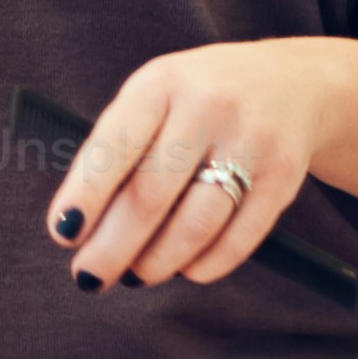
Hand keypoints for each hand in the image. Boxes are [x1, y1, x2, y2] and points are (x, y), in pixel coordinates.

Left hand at [53, 38, 357, 289]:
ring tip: (137, 274)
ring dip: (157, 263)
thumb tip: (82, 226)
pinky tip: (185, 268)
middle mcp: (208, 106)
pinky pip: (238, 240)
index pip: (114, 147)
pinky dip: (204, 265)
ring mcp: (251, 141)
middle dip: (112, 248)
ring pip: (195, 226)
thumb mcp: (157, 96)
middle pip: (150, 196)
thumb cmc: (201, 99)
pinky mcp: (283, 176)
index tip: (63, 235)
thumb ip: (121, 149)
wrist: (294, 83)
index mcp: (162, 82)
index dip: (85, 197)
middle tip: (90, 276)